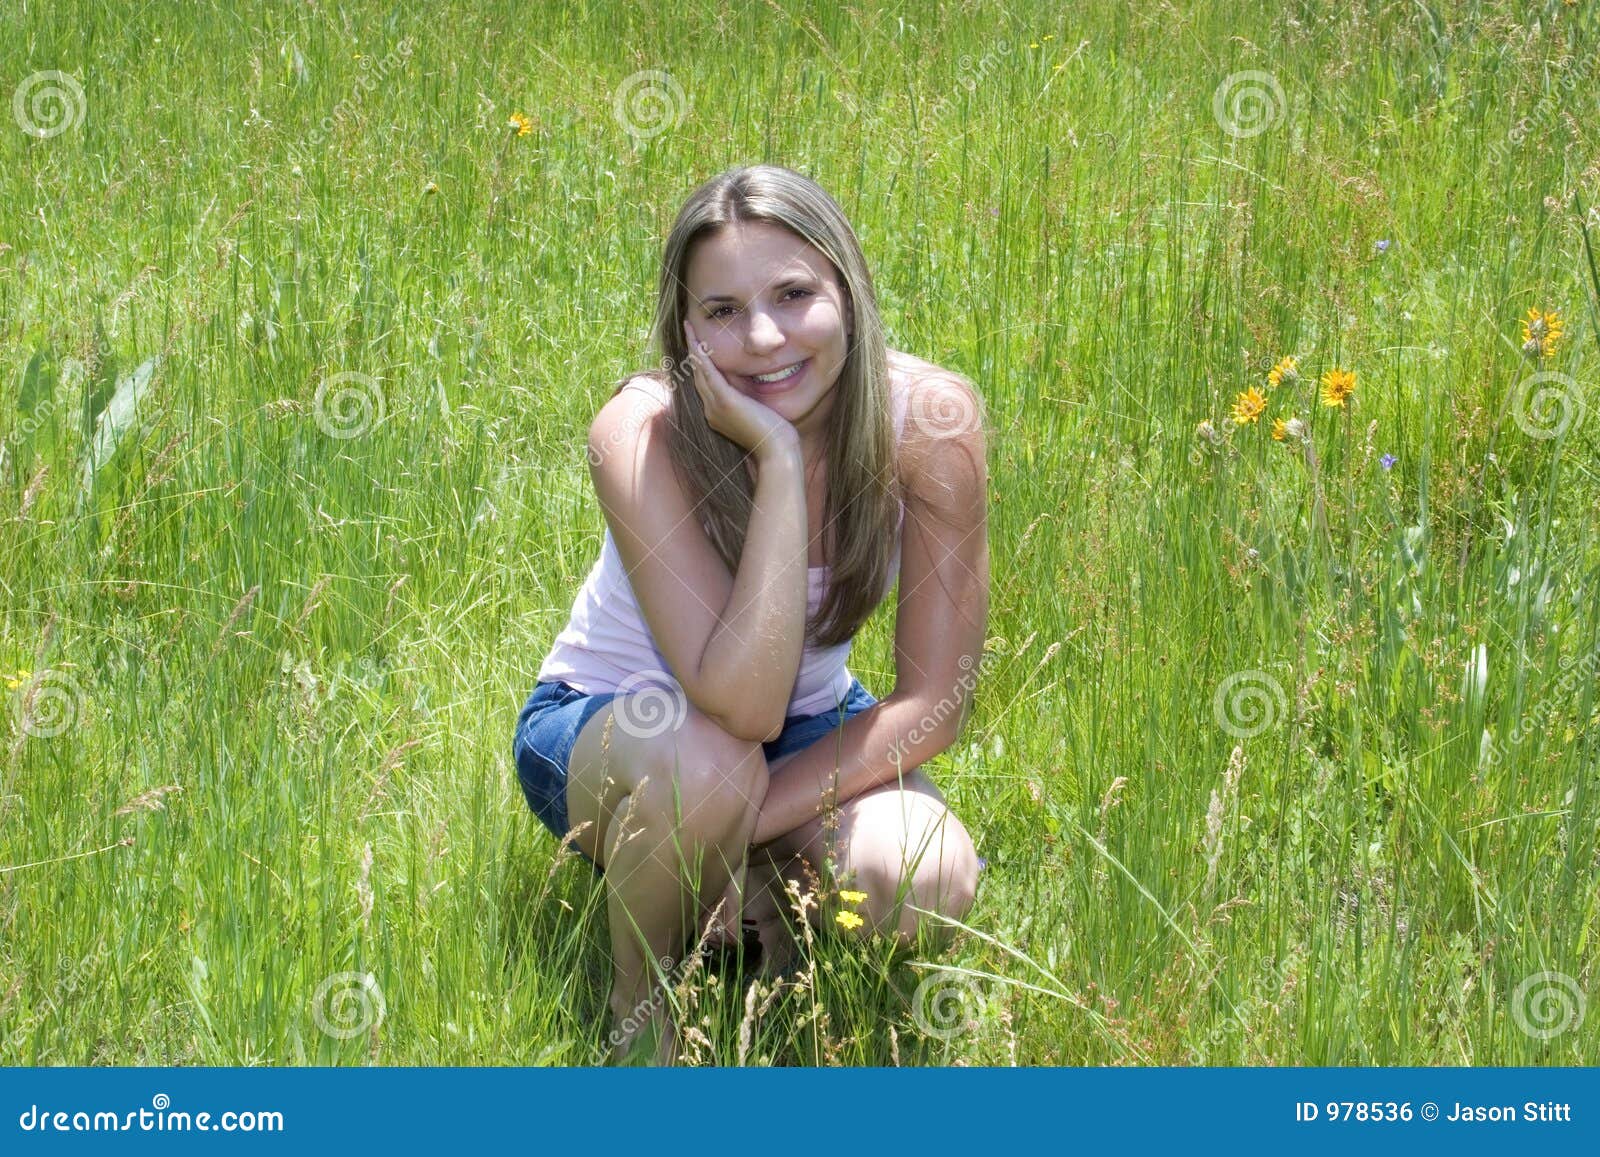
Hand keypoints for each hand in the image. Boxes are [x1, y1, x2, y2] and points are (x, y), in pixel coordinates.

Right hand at [682, 321, 799, 460]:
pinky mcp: (725, 402)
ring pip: (698, 371)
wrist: (776, 451)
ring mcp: (715, 407)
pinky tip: (697, 341)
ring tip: (688, 327)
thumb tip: (751, 381)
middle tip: (688, 329)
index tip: (697, 346)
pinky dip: (700, 356)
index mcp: (717, 414)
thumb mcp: (757, 412)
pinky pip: (708, 373)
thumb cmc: (774, 436)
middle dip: (692, 351)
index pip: (704, 383)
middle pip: (696, 375)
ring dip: (692, 347)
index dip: (699, 363)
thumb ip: (748, 398)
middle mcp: (710, 410)